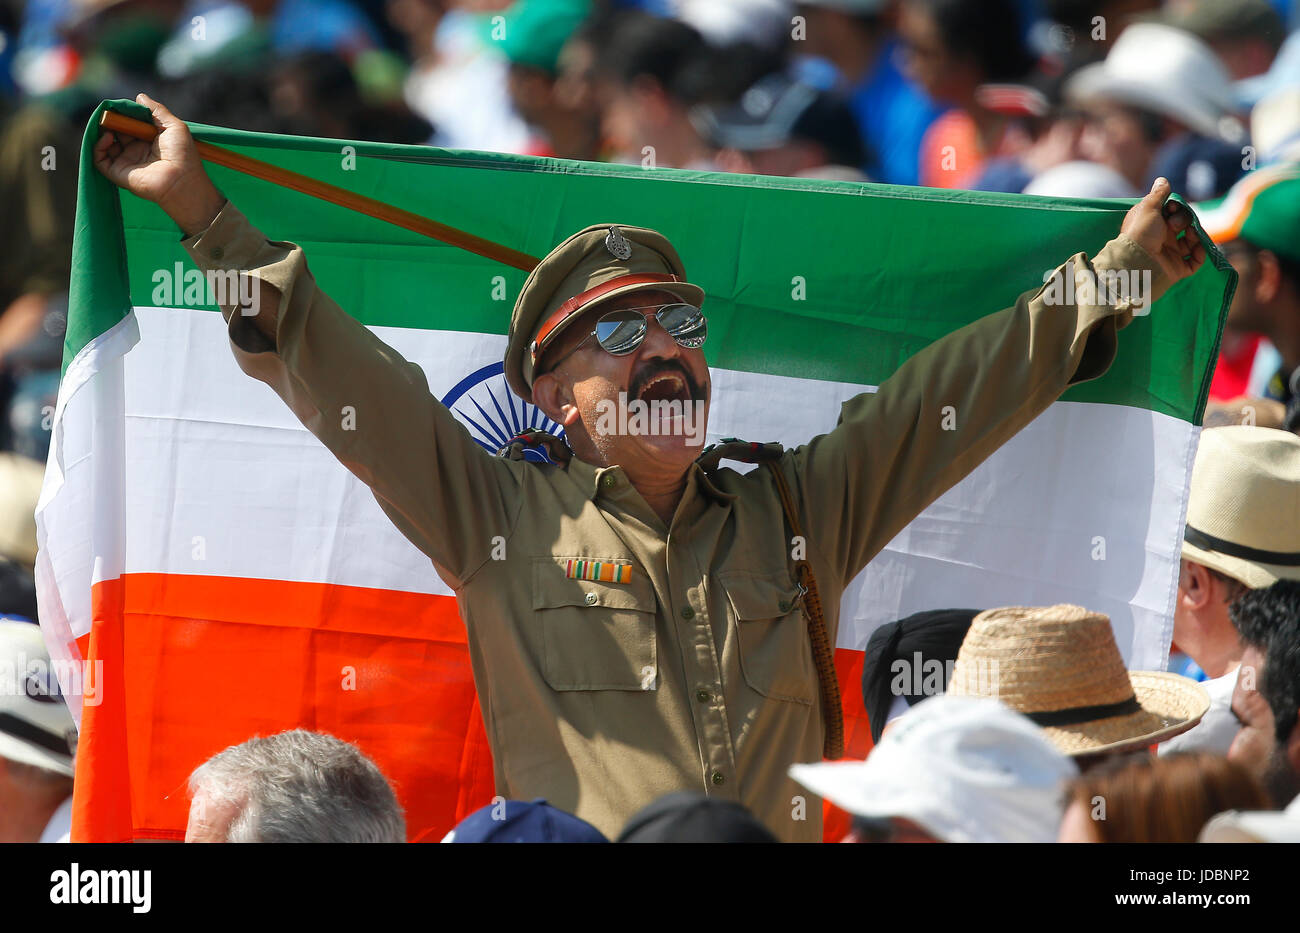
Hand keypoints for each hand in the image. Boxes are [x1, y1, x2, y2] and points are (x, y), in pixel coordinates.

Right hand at [93, 93, 225, 236]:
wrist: (181, 180)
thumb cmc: (182, 154)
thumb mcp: (174, 126)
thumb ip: (157, 111)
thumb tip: (139, 97)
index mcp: (149, 140)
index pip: (130, 124)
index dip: (124, 114)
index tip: (121, 106)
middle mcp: (136, 150)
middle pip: (117, 131)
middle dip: (112, 120)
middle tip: (112, 113)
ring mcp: (126, 161)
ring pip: (106, 143)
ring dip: (104, 131)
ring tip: (109, 124)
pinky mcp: (118, 173)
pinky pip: (99, 159)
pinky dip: (98, 146)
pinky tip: (108, 137)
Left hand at [1119, 177, 1206, 284]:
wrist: (1137, 261)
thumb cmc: (1140, 232)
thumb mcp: (1148, 208)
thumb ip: (1158, 194)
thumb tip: (1162, 180)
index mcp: (1154, 225)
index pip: (1173, 213)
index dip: (1176, 208)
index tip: (1171, 208)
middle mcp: (1162, 239)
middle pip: (1184, 225)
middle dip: (1184, 220)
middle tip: (1174, 225)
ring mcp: (1171, 254)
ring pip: (1192, 241)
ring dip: (1195, 234)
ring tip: (1189, 233)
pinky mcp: (1178, 269)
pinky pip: (1196, 260)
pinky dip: (1201, 253)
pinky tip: (1198, 247)